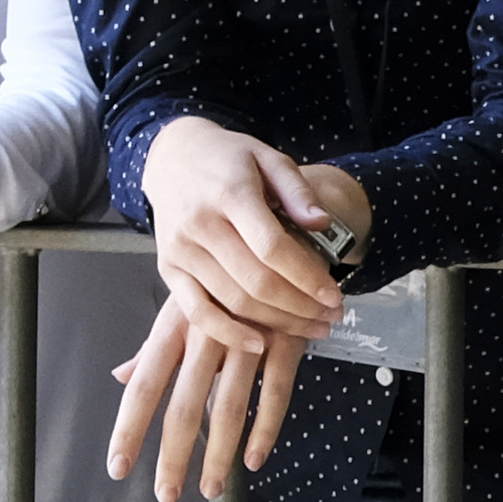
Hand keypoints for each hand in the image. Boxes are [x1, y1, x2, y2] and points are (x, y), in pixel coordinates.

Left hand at [108, 289, 306, 501]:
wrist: (283, 237)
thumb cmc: (229, 276)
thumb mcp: (186, 304)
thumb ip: (155, 346)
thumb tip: (122, 377)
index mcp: (178, 324)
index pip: (147, 383)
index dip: (131, 426)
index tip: (118, 466)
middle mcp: (209, 331)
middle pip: (185, 404)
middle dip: (174, 455)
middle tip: (166, 494)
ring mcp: (251, 335)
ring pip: (230, 404)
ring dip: (219, 452)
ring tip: (210, 487)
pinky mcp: (288, 338)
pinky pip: (277, 391)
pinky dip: (266, 428)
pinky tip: (254, 459)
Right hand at [145, 117, 348, 349]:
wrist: (171, 157)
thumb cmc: (228, 159)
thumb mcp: (268, 157)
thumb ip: (298, 190)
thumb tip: (323, 224)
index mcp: (230, 194)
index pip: (273, 247)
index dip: (307, 277)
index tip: (334, 296)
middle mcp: (200, 224)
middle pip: (256, 281)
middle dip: (300, 308)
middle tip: (330, 317)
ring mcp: (180, 250)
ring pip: (232, 301)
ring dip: (276, 323)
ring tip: (310, 327)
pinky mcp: (168, 269)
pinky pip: (196, 312)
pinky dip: (226, 334)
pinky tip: (258, 344)